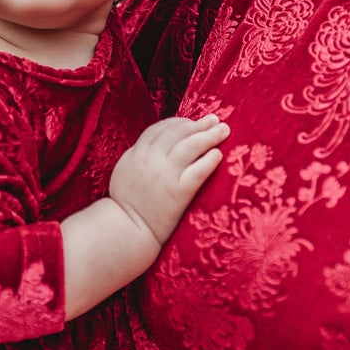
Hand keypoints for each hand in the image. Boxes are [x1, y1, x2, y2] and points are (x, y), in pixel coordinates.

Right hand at [108, 114, 227, 247]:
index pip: (161, 128)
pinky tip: (218, 154)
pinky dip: (210, 159)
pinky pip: (199, 170)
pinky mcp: (179, 192)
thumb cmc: (126, 203)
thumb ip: (140, 154)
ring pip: (191, 146)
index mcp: (137, 153)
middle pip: (179, 132)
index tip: (193, 122)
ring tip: (223, 130)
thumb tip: (158, 142)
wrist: (126, 230)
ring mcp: (166, 175)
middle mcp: (152, 160)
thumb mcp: (125, 170)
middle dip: (199, 124)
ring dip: (210, 135)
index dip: (180, 122)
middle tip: (214, 120)